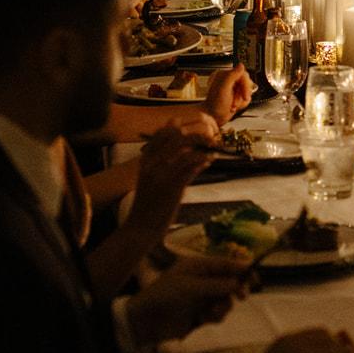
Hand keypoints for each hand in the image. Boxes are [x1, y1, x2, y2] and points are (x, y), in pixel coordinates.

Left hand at [125, 257, 248, 349]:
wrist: (146, 321)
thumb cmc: (165, 296)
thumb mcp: (190, 287)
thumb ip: (216, 285)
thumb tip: (238, 283)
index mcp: (198, 267)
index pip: (225, 264)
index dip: (241, 269)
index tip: (255, 278)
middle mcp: (202, 280)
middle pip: (229, 282)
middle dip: (235, 290)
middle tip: (242, 297)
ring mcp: (202, 298)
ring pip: (225, 300)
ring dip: (222, 306)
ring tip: (210, 312)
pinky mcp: (200, 314)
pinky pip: (217, 314)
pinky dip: (214, 317)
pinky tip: (203, 320)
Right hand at [128, 115, 221, 238]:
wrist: (140, 227)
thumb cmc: (148, 205)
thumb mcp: (151, 180)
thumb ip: (165, 164)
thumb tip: (188, 150)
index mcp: (145, 161)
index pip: (161, 134)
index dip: (176, 127)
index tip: (189, 125)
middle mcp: (152, 164)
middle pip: (176, 138)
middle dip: (195, 133)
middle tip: (209, 136)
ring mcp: (162, 174)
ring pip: (185, 150)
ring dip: (202, 146)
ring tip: (213, 147)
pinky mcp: (172, 187)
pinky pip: (190, 167)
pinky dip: (202, 160)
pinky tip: (210, 160)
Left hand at [206, 64, 254, 124]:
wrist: (213, 118)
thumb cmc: (214, 105)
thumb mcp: (223, 88)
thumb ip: (232, 75)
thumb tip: (240, 65)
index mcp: (224, 75)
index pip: (243, 74)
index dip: (245, 86)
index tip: (244, 95)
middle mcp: (229, 80)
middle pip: (247, 83)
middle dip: (242, 95)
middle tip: (236, 102)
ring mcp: (233, 88)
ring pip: (248, 91)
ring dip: (241, 100)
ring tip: (233, 105)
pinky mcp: (236, 96)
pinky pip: (246, 97)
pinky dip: (242, 104)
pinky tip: (234, 106)